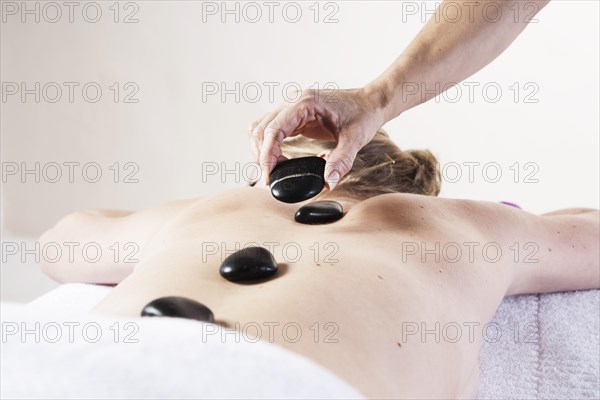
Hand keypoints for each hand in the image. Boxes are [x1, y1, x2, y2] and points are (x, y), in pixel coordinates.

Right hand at [249, 85, 385, 189]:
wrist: (370, 102)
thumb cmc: (364, 115)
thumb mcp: (355, 140)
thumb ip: (340, 162)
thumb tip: (327, 183)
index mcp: (305, 103)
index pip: (273, 130)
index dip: (266, 156)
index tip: (268, 177)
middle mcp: (293, 102)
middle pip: (261, 130)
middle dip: (262, 156)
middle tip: (273, 178)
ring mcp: (291, 107)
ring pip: (262, 129)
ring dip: (263, 151)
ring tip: (277, 171)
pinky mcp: (294, 115)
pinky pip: (272, 130)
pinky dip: (271, 147)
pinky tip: (283, 161)